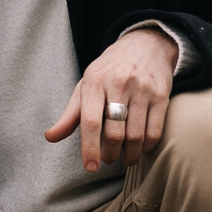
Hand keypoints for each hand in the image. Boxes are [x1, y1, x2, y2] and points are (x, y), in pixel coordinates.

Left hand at [46, 27, 178, 170]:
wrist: (145, 44)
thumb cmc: (109, 70)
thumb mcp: (86, 85)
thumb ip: (70, 114)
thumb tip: (50, 137)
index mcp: (95, 82)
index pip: (90, 121)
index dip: (89, 148)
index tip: (91, 167)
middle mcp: (119, 84)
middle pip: (114, 133)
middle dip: (110, 154)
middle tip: (108, 159)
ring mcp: (142, 89)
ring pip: (136, 135)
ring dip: (130, 155)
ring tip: (125, 158)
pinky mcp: (161, 95)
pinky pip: (155, 130)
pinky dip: (147, 146)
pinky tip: (141, 147)